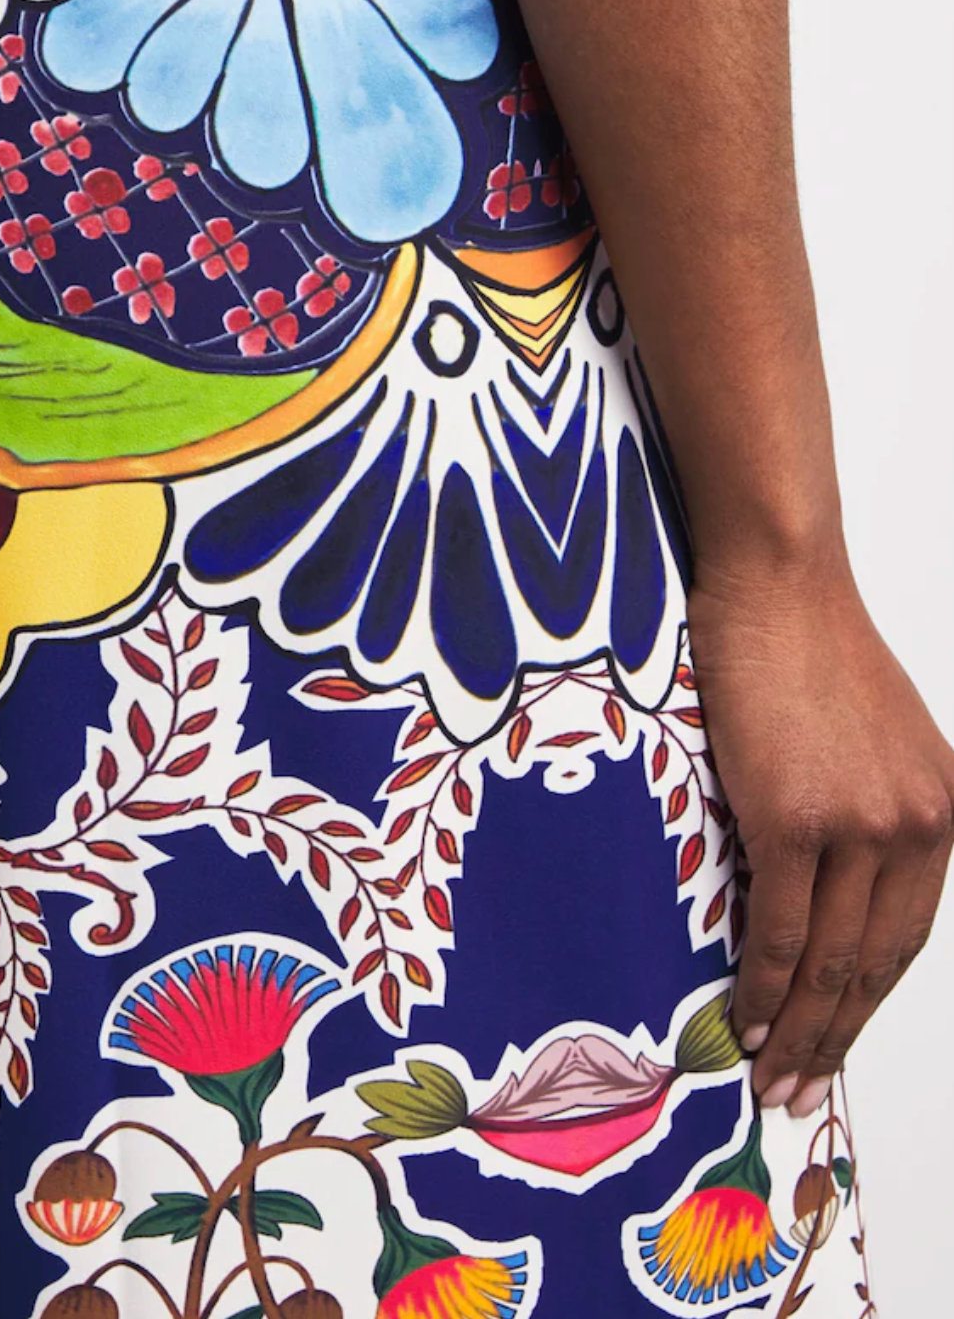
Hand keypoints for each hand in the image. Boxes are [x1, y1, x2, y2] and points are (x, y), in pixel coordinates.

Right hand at [688, 554, 953, 1117]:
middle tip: (798, 1091)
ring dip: (799, 1031)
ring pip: (832, 960)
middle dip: (835, 1039)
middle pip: (877, 964)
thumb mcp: (872, 743)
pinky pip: (781, 927)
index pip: (907, 937)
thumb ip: (865, 815)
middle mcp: (919, 828)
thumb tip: (821, 890)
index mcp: (943, 813)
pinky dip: (762, 984)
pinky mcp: (797, 818)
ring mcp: (861, 826)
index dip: (865, 1004)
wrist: (778, 586)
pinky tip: (744, 1019)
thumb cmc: (805, 650)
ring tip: (770, 1077)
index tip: (831, 1046)